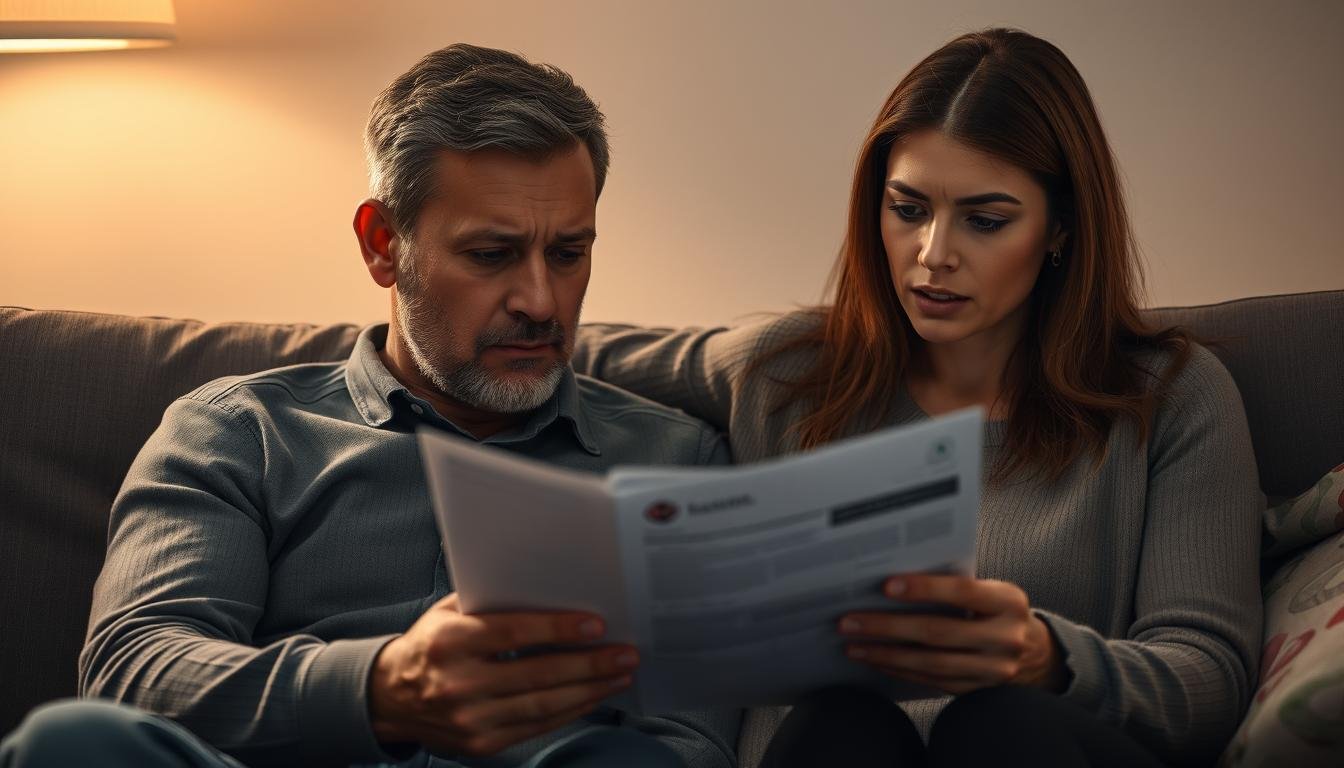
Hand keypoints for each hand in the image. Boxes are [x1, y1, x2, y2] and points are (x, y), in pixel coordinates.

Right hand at [368, 593, 637, 756]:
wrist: (389, 697)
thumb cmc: (431, 644)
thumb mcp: (449, 613)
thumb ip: (491, 600)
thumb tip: (548, 583)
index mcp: (450, 642)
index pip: (513, 634)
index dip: (558, 629)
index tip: (596, 625)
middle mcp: (458, 684)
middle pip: (537, 674)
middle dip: (589, 664)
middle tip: (626, 654)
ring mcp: (470, 720)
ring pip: (543, 706)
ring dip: (589, 690)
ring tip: (620, 675)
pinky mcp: (481, 744)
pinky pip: (536, 727)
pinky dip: (570, 711)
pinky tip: (593, 696)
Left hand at [838, 574, 1066, 695]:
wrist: (1037, 653)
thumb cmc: (999, 611)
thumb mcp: (992, 592)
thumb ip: (955, 586)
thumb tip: (895, 580)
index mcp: (1009, 601)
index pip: (964, 592)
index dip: (925, 588)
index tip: (886, 585)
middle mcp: (1006, 637)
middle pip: (939, 633)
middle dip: (888, 627)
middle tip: (850, 621)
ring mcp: (995, 670)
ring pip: (932, 664)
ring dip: (886, 654)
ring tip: (853, 645)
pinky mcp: (980, 691)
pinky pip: (932, 682)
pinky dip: (900, 671)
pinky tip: (876, 660)